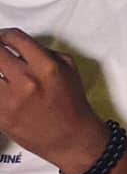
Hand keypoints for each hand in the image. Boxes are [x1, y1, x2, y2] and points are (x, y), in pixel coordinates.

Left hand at [0, 29, 107, 173]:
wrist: (71, 138)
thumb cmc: (72, 103)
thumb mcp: (69, 69)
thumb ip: (46, 53)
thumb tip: (21, 47)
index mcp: (45, 66)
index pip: (15, 39)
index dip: (5, 35)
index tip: (4, 38)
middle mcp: (26, 81)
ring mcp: (10, 100)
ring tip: (0, 72)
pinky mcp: (0, 117)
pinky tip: (2, 87)